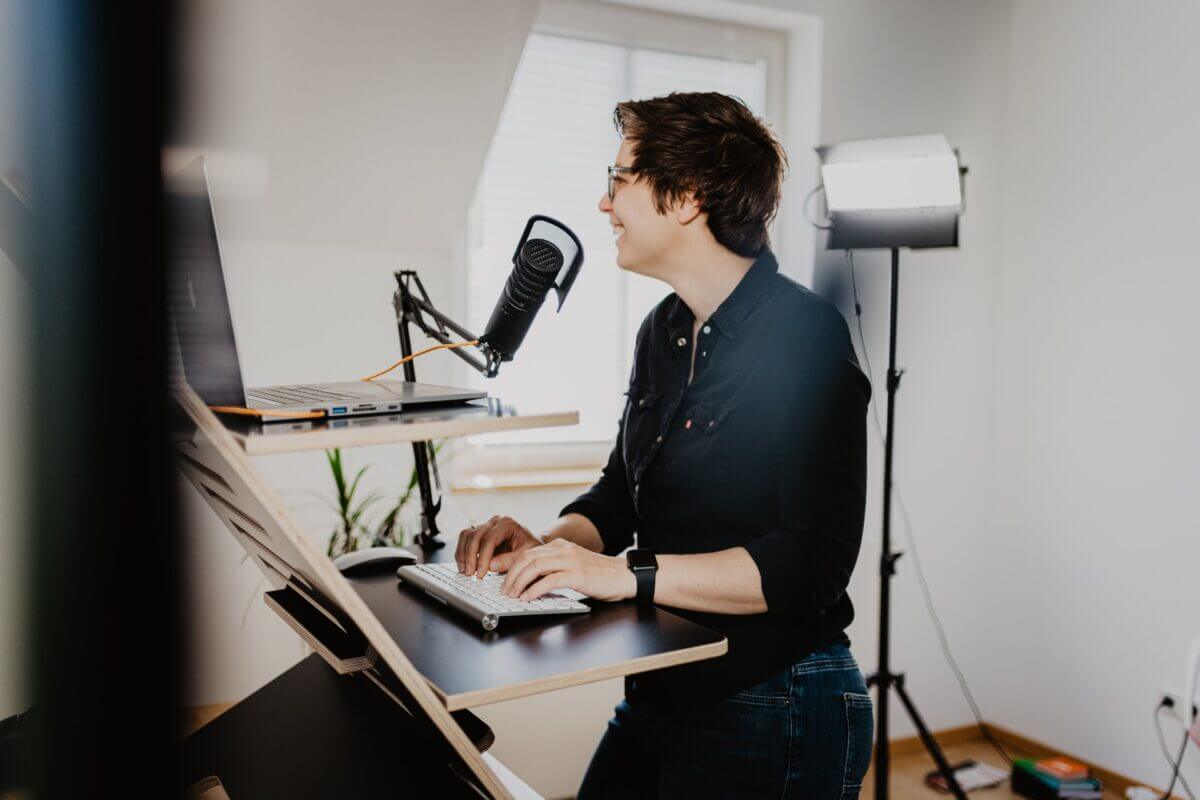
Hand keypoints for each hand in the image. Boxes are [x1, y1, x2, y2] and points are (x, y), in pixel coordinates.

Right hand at [455, 515, 542, 578]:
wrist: (529, 543)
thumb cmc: (529, 548)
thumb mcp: (525, 555)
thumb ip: (510, 560)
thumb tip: (491, 566)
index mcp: (507, 524)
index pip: (490, 539)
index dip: (483, 557)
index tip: (481, 572)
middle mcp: (495, 522)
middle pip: (476, 536)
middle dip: (471, 557)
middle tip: (470, 574)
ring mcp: (486, 525)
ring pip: (467, 535)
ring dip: (463, 554)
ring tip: (465, 571)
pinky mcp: (479, 532)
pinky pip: (465, 538)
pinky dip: (462, 552)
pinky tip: (463, 565)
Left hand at [502, 538, 636, 602]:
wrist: (624, 576)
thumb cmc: (601, 575)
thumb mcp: (574, 566)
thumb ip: (555, 569)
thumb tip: (532, 583)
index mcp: (560, 546)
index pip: (528, 553)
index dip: (512, 567)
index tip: (505, 581)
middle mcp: (563, 550)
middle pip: (527, 558)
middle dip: (511, 575)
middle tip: (505, 591)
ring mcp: (570, 561)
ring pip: (534, 567)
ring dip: (519, 582)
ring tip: (513, 595)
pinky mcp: (577, 575)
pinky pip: (549, 581)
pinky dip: (534, 590)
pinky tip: (528, 598)